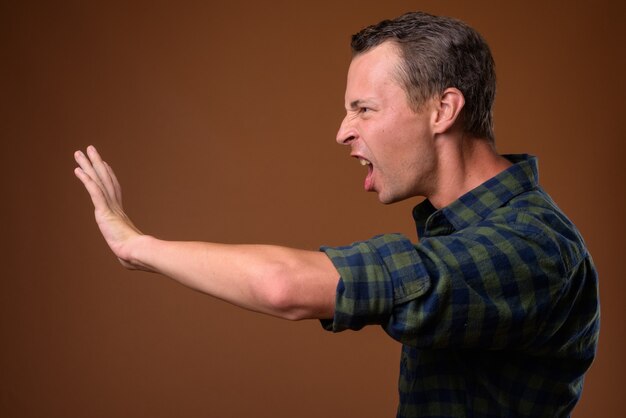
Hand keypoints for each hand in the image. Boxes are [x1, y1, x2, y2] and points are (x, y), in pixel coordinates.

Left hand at [74, 145, 143, 268]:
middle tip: (90, 149)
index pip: (113, 190)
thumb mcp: (128, 252)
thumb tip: (130, 263)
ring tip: (80, 152)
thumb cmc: (135, 256)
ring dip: (89, 165)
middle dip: (97, 163)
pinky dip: (86, 180)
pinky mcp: (104, 212)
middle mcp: (115, 207)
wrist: (137, 254)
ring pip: (99, 181)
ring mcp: (110, 208)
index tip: (104, 164)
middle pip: (105, 179)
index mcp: (120, 214)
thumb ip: (126, 253)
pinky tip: (78, 170)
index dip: (108, 175)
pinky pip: (94, 192)